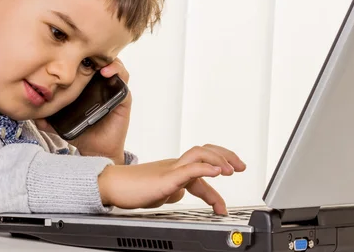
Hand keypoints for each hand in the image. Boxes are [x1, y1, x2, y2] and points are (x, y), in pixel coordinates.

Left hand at [36, 59, 131, 164]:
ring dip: (107, 59)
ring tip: (98, 63)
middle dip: (94, 51)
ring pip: (113, 65)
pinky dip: (117, 71)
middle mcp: (101, 84)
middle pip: (100, 60)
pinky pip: (123, 79)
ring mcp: (113, 88)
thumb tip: (32, 115)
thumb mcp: (60, 123)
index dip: (81, 54)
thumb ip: (47, 118)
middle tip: (84, 51)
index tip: (70, 51)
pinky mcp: (123, 96)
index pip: (87, 63)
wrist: (96, 150)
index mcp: (87, 85)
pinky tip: (107, 73)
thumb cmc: (81, 133)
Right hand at [98, 144, 245, 214]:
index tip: (224, 203)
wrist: (113, 186)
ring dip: (219, 160)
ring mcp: (171, 169)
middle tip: (241, 167)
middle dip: (226, 156)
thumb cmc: (133, 188)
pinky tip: (216, 173)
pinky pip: (188, 169)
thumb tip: (181, 193)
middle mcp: (176, 165)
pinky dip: (205, 169)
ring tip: (231, 170)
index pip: (204, 164)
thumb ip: (173, 190)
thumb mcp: (161, 192)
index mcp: (177, 168)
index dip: (220, 174)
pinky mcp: (165, 178)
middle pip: (206, 150)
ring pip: (199, 154)